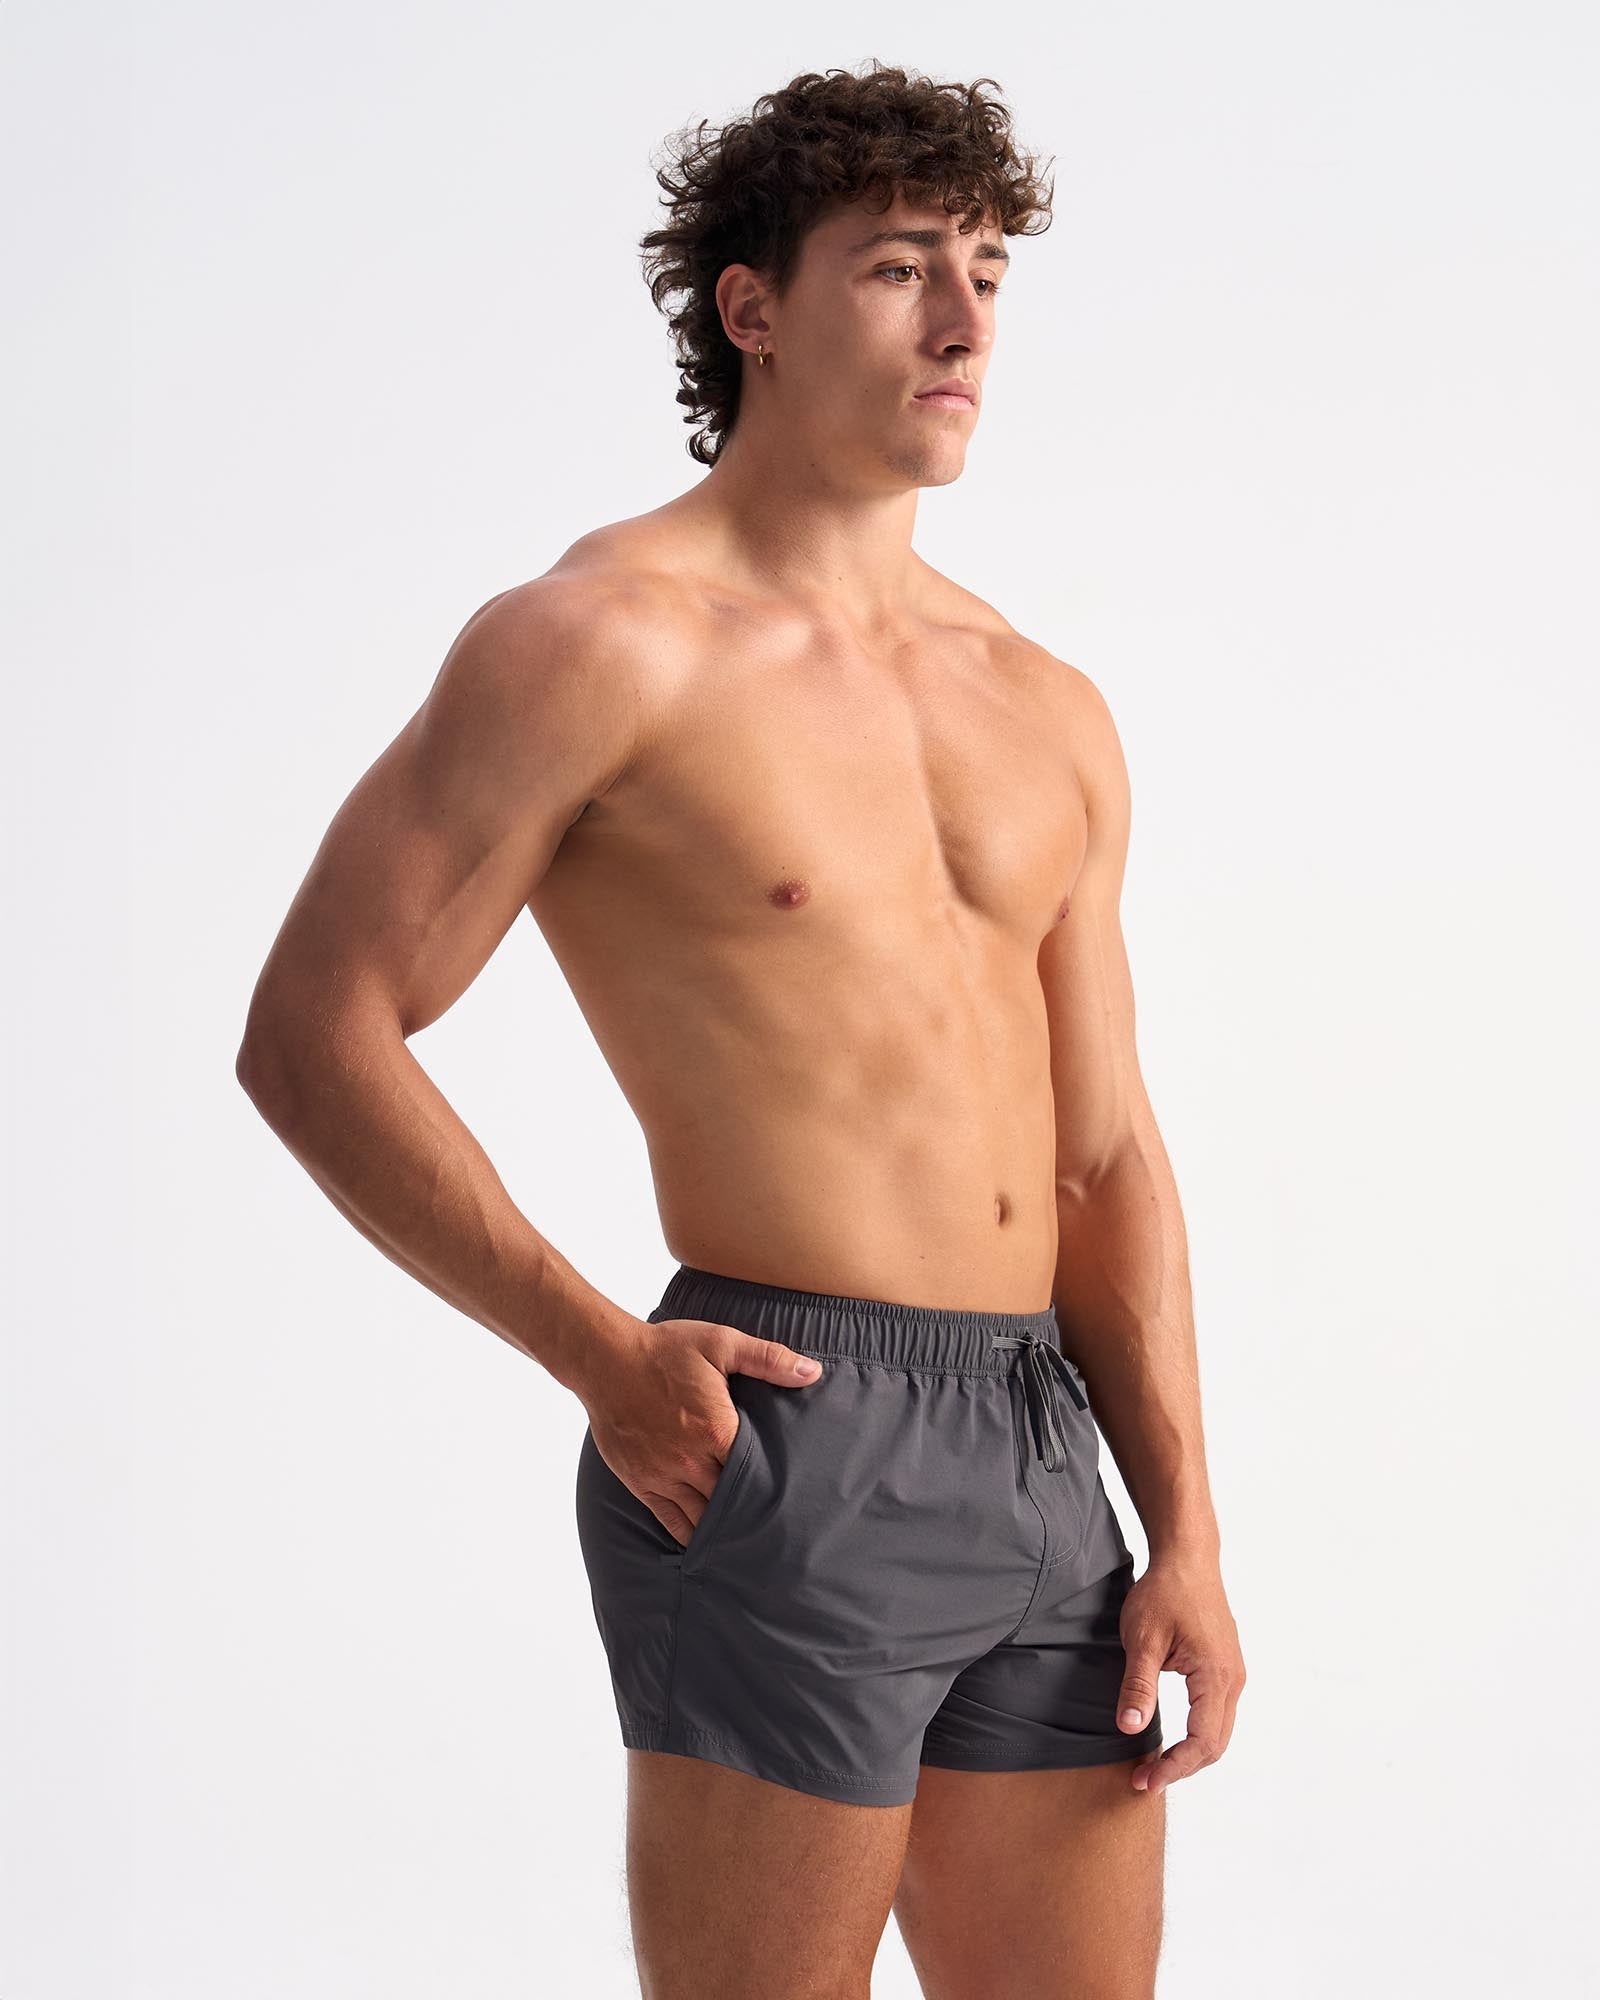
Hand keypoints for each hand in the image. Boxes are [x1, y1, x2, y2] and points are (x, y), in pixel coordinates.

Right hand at [579, 1315, 822, 1546]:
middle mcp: (690, 1459)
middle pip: (732, 1500)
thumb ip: (768, 1359)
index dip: (775, 1485)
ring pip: (703, 1517)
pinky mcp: (641, 1483)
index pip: (756, 1472)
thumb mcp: (721, 1342)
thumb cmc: (665, 1348)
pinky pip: (670, 1520)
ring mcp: (663, 1475)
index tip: (794, 1495)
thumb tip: (812, 1373)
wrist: (605, 1358)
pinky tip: (707, 1543)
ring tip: (749, 1539)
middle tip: (780, 1526)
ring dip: (725, 1527)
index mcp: (715, 1428)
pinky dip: (690, 1535)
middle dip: (753, 1511)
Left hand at [1115, 1548, 1244, 1794]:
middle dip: (1182, 1767)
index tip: (1144, 1780)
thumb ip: (1138, 1685)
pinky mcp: (1226, 1667)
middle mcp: (1233, 1679)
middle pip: (1216, 1744)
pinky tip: (1174, 1740)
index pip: (1203, 1741)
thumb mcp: (1142, 1639)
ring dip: (1191, 1754)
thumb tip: (1130, 1728)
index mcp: (1216, 1675)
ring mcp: (1233, 1673)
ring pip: (1219, 1731)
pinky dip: (1198, 1735)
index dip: (1174, 1767)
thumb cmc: (1164, 1593)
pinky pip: (1218, 1714)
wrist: (1187, 1559)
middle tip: (1144, 1779)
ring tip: (1156, 1765)